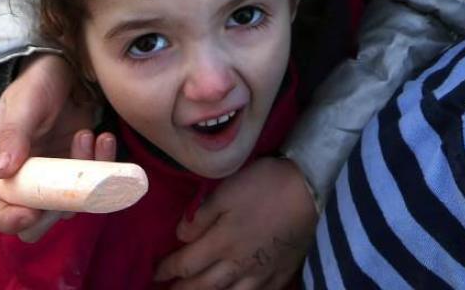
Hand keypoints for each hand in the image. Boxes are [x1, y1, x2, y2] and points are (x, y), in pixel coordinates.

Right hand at [0, 55, 94, 237]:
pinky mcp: (79, 168)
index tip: (31, 211)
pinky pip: (94, 186)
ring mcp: (54, 176)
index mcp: (0, 166)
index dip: (6, 220)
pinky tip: (103, 137)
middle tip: (69, 179)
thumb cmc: (38, 81)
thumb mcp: (23, 104)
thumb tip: (0, 173)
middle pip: (32, 222)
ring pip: (68, 206)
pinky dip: (103, 167)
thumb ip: (13, 135)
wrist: (68, 66)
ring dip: (83, 180)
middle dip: (55, 207)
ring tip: (86, 136)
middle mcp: (25, 178)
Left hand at [153, 157, 316, 288]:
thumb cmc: (264, 185)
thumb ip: (201, 215)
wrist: (309, 191)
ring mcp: (261, 274)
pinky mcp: (281, 274)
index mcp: (221, 243)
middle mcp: (238, 265)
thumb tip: (181, 236)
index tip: (156, 272)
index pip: (186, 264)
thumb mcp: (226, 191)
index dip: (168, 269)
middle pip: (204, 286)